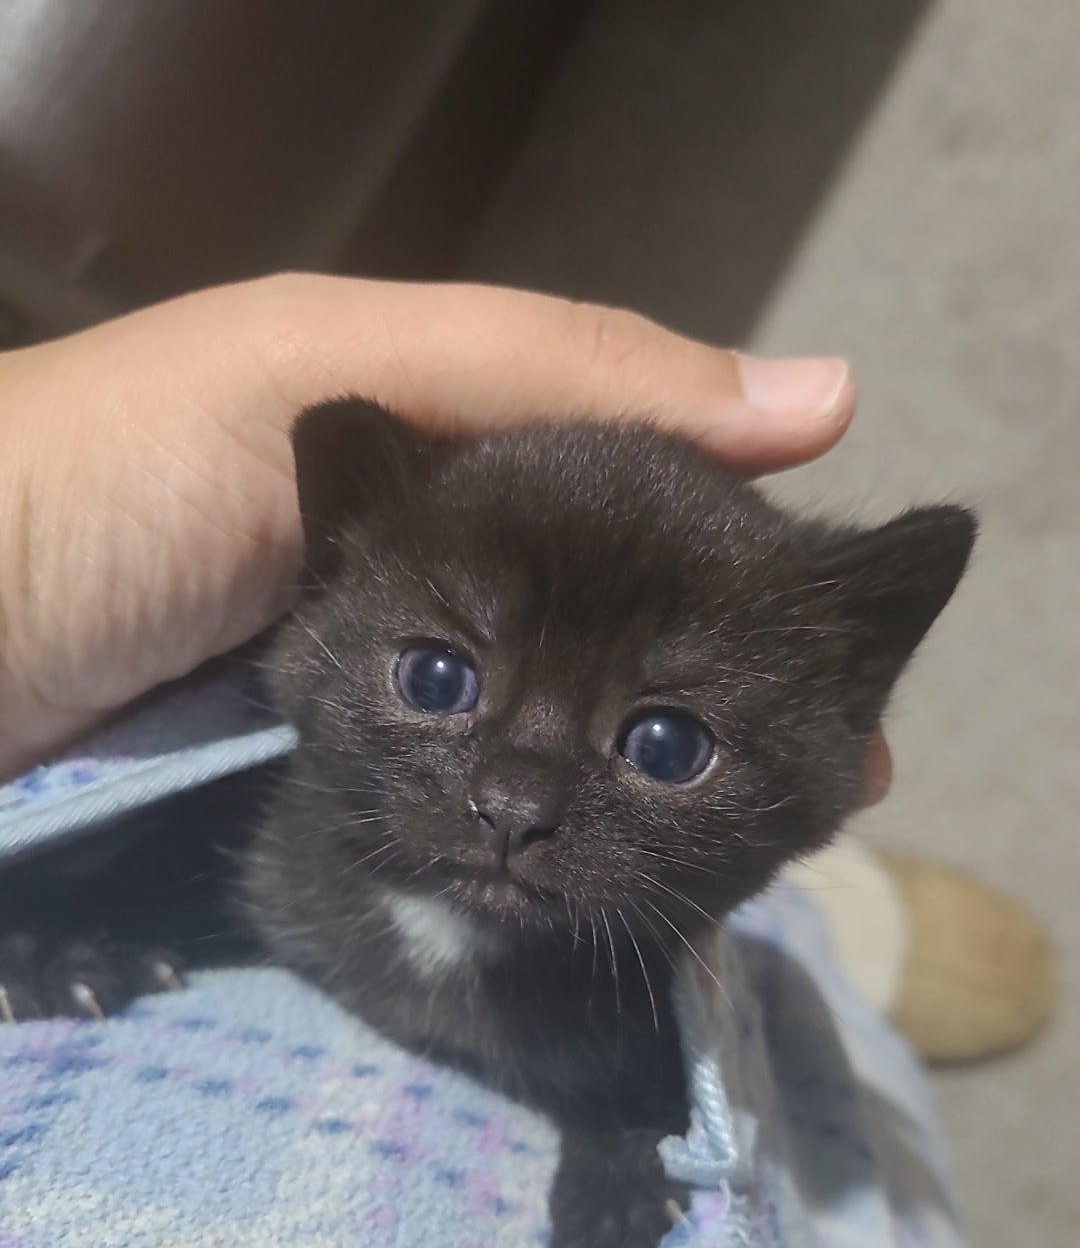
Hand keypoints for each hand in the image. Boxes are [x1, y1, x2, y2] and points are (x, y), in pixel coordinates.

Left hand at [0, 273, 878, 789]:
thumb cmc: (114, 473)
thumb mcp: (332, 368)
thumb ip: (549, 372)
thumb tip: (825, 399)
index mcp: (434, 446)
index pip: (628, 504)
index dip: (738, 574)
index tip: (835, 665)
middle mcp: (421, 571)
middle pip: (599, 634)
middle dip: (707, 702)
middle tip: (824, 786)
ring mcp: (372, 688)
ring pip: (543, 733)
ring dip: (644, 785)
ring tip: (754, 850)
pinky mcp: (317, 783)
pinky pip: (458, 807)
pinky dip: (540, 838)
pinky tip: (622, 878)